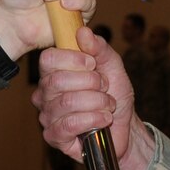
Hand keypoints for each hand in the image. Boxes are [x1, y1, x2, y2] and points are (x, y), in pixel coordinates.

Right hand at [35, 27, 155, 169]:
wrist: (124, 127)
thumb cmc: (115, 95)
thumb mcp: (112, 66)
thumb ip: (99, 47)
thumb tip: (83, 32)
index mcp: (54, 72)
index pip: (48, 59)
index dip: (74, 59)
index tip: (93, 65)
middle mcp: (45, 93)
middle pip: (58, 81)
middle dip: (91, 83)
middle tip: (105, 88)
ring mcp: (47, 116)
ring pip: (67, 102)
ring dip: (97, 102)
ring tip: (108, 105)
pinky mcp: (54, 137)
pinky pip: (68, 125)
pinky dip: (93, 119)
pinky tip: (104, 119)